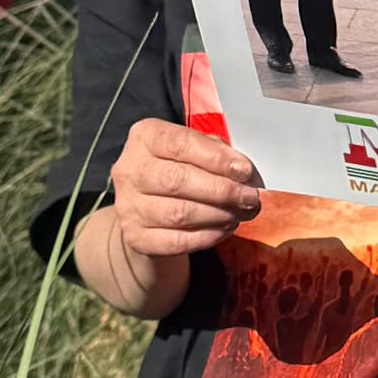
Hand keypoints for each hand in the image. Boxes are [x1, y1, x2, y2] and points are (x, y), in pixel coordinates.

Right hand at [110, 117, 260, 260]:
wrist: (147, 209)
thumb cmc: (178, 169)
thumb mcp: (194, 148)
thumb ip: (216, 152)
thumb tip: (243, 171)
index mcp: (145, 137)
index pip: (181, 144)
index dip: (216, 158)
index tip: (244, 171)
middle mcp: (129, 170)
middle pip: (178, 180)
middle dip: (222, 190)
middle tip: (250, 198)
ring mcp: (127, 207)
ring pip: (179, 213)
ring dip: (218, 215)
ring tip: (241, 213)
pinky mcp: (135, 238)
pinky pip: (176, 241)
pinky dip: (206, 236)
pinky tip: (224, 229)